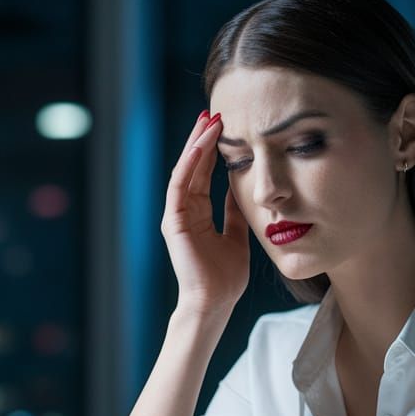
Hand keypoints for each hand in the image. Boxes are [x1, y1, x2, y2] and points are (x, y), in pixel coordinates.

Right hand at [161, 111, 249, 319]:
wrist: (215, 302)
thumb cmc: (225, 277)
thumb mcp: (237, 236)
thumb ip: (234, 212)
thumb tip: (241, 189)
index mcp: (198, 214)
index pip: (204, 173)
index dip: (214, 150)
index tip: (226, 128)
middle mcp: (184, 210)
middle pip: (192, 166)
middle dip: (203, 138)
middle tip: (215, 112)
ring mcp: (176, 214)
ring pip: (185, 169)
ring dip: (196, 143)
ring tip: (209, 119)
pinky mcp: (173, 220)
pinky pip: (180, 184)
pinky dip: (190, 162)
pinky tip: (202, 143)